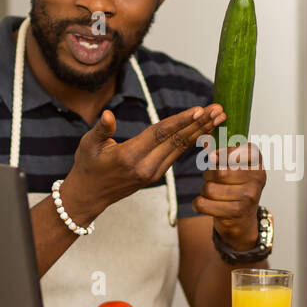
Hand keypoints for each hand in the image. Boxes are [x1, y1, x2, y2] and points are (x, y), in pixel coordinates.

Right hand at [60, 104, 225, 221]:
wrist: (89, 196)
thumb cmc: (87, 166)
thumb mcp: (88, 146)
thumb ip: (101, 130)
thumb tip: (108, 114)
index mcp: (129, 157)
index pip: (160, 135)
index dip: (180, 122)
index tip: (199, 110)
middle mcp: (146, 167)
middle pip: (177, 141)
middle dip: (200, 124)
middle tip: (220, 109)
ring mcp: (153, 173)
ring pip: (181, 148)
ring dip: (201, 131)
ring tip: (219, 116)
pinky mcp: (156, 174)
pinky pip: (177, 154)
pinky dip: (193, 140)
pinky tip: (205, 129)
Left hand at [194, 142, 266, 248]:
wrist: (242, 222)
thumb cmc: (235, 189)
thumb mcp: (232, 168)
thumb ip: (219, 153)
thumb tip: (204, 141)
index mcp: (257, 161)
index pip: (233, 150)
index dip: (219, 155)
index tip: (216, 160)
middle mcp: (257, 178)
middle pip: (218, 171)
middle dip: (208, 176)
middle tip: (213, 181)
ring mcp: (249, 196)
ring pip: (209, 188)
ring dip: (204, 191)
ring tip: (213, 195)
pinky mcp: (237, 212)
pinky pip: (204, 203)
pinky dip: (198, 204)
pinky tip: (204, 205)